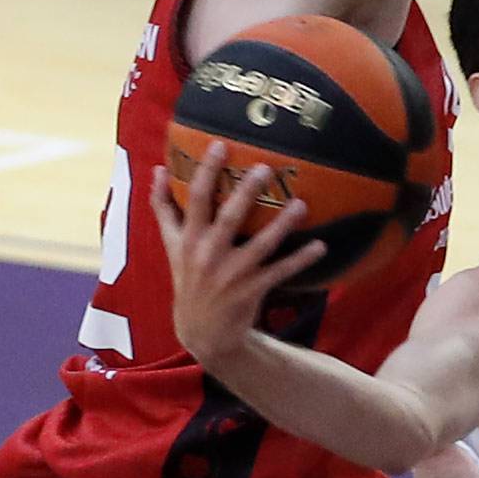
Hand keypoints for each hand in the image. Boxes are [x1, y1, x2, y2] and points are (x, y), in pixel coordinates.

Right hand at [151, 143, 325, 370]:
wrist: (202, 332)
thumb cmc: (189, 280)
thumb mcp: (171, 247)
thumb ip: (164, 208)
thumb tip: (157, 169)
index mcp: (188, 239)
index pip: (195, 199)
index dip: (206, 171)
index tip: (220, 145)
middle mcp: (208, 255)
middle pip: (228, 217)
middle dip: (246, 192)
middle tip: (265, 167)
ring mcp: (231, 274)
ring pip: (260, 245)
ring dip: (282, 225)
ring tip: (301, 204)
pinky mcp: (251, 290)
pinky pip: (280, 272)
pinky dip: (300, 259)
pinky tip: (320, 246)